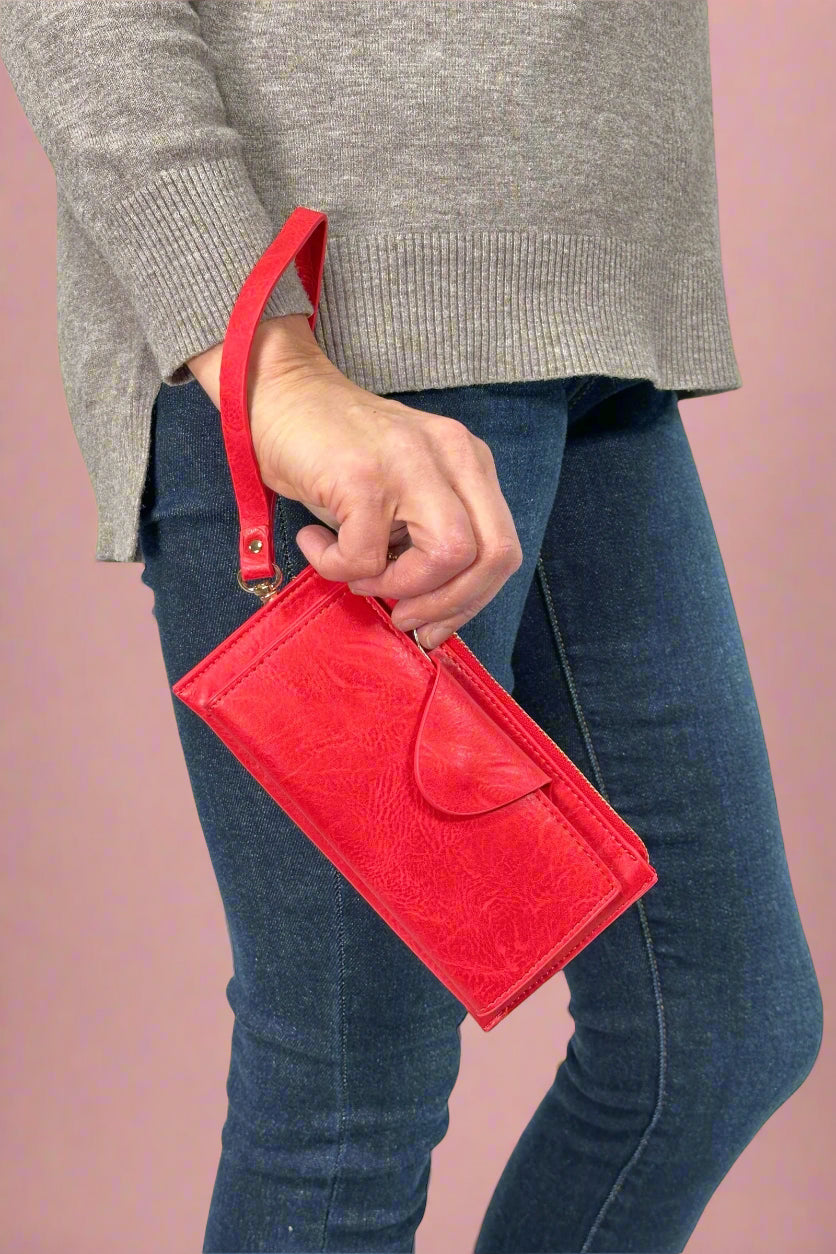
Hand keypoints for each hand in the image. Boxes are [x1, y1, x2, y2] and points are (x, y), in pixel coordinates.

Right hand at [187, 318, 522, 648]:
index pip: (503, 548)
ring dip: (396, 587)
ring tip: (354, 571)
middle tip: (405, 617)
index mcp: (468, 462)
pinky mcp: (363, 476)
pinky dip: (334, 566)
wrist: (278, 394)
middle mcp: (452, 455)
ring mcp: (410, 462)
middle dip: (450, 605)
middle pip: (492, 556)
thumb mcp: (401, 491)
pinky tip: (314, 542)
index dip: (473, 601)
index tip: (433, 624)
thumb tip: (431, 612)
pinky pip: (365, 557)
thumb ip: (425, 538)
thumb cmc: (333, 452)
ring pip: (447, 557)